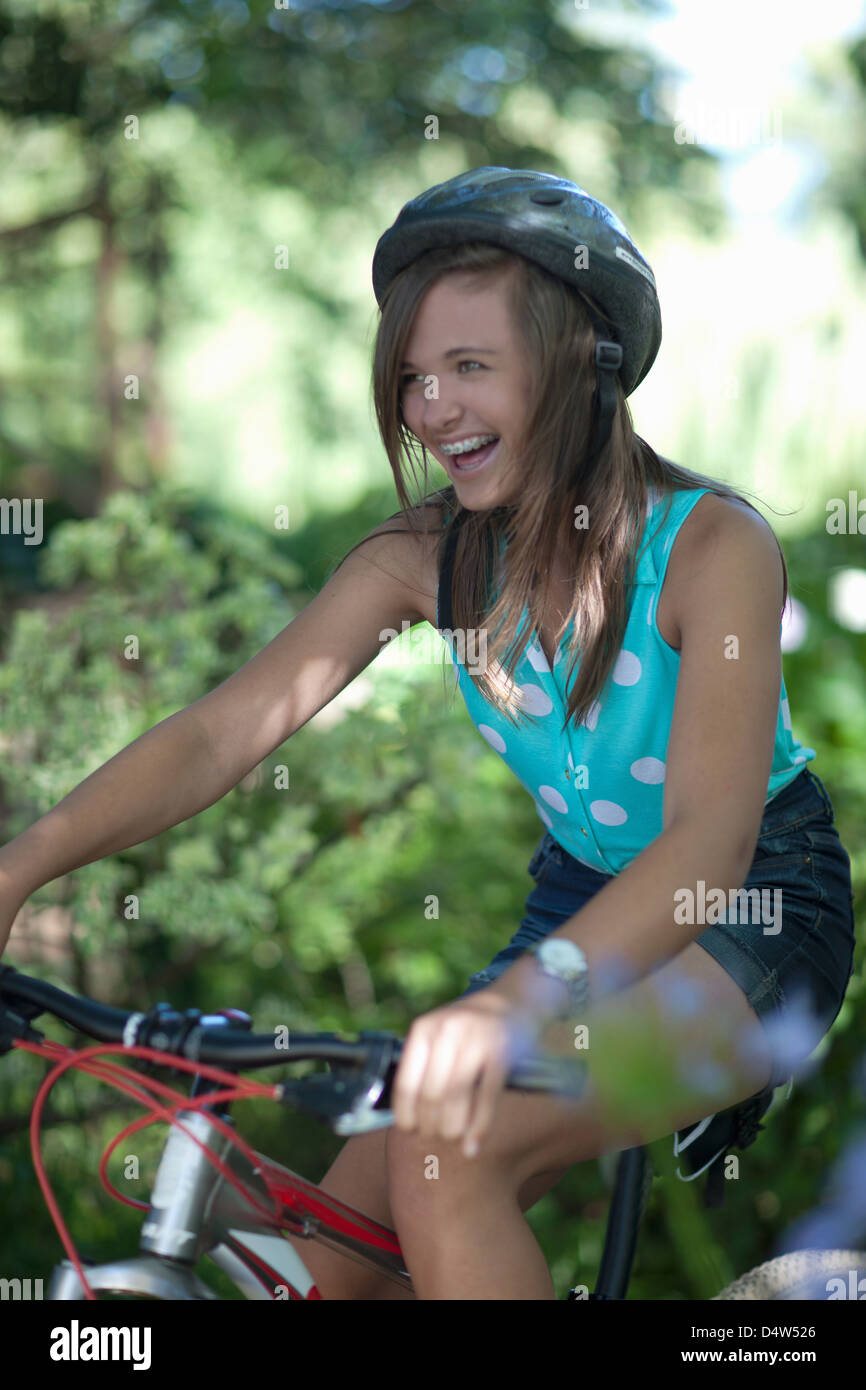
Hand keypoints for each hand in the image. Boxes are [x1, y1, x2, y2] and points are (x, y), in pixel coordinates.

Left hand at [391, 990, 538, 1158]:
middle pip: (431, 1095)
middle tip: (436, 1137)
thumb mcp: (439, 1034)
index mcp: (424, 1029)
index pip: (406, 1083)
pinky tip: (473, 1145)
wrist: (512, 1001)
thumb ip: (423, 1066)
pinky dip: (479, 1127)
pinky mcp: (502, 1052)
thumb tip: (406, 1117)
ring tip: (453, 1139)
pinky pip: (486, 1097)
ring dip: (452, 1128)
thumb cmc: (468, 1027)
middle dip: (431, 1126)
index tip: (410, 1131)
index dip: (406, 1115)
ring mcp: (476, 1039)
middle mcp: (447, 1031)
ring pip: (455, 1098)